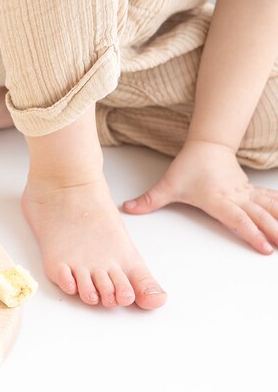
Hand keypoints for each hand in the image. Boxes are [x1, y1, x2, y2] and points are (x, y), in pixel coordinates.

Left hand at [122, 140, 277, 253]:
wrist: (207, 145)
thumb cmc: (190, 166)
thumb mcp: (168, 185)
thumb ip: (149, 200)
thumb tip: (128, 208)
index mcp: (218, 200)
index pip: (237, 219)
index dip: (251, 232)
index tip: (264, 246)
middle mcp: (236, 198)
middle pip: (260, 217)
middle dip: (274, 232)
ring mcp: (245, 194)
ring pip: (270, 208)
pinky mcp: (250, 191)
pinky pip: (271, 200)